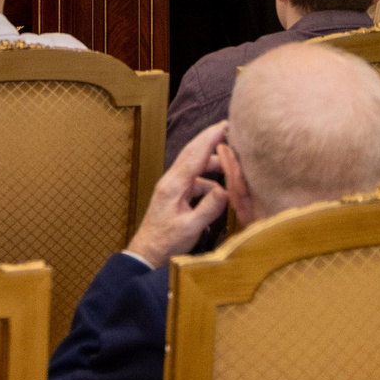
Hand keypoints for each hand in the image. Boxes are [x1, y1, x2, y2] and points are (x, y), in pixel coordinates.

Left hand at [125, 121, 229, 265]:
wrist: (147, 254)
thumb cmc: (166, 243)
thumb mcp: (190, 227)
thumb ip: (208, 208)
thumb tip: (225, 190)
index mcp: (174, 185)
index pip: (194, 155)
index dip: (210, 138)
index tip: (224, 125)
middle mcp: (172, 181)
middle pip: (193, 153)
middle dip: (210, 140)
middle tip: (229, 130)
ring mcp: (172, 187)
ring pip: (195, 168)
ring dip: (212, 165)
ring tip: (232, 166)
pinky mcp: (175, 196)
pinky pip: (195, 182)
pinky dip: (209, 182)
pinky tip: (220, 192)